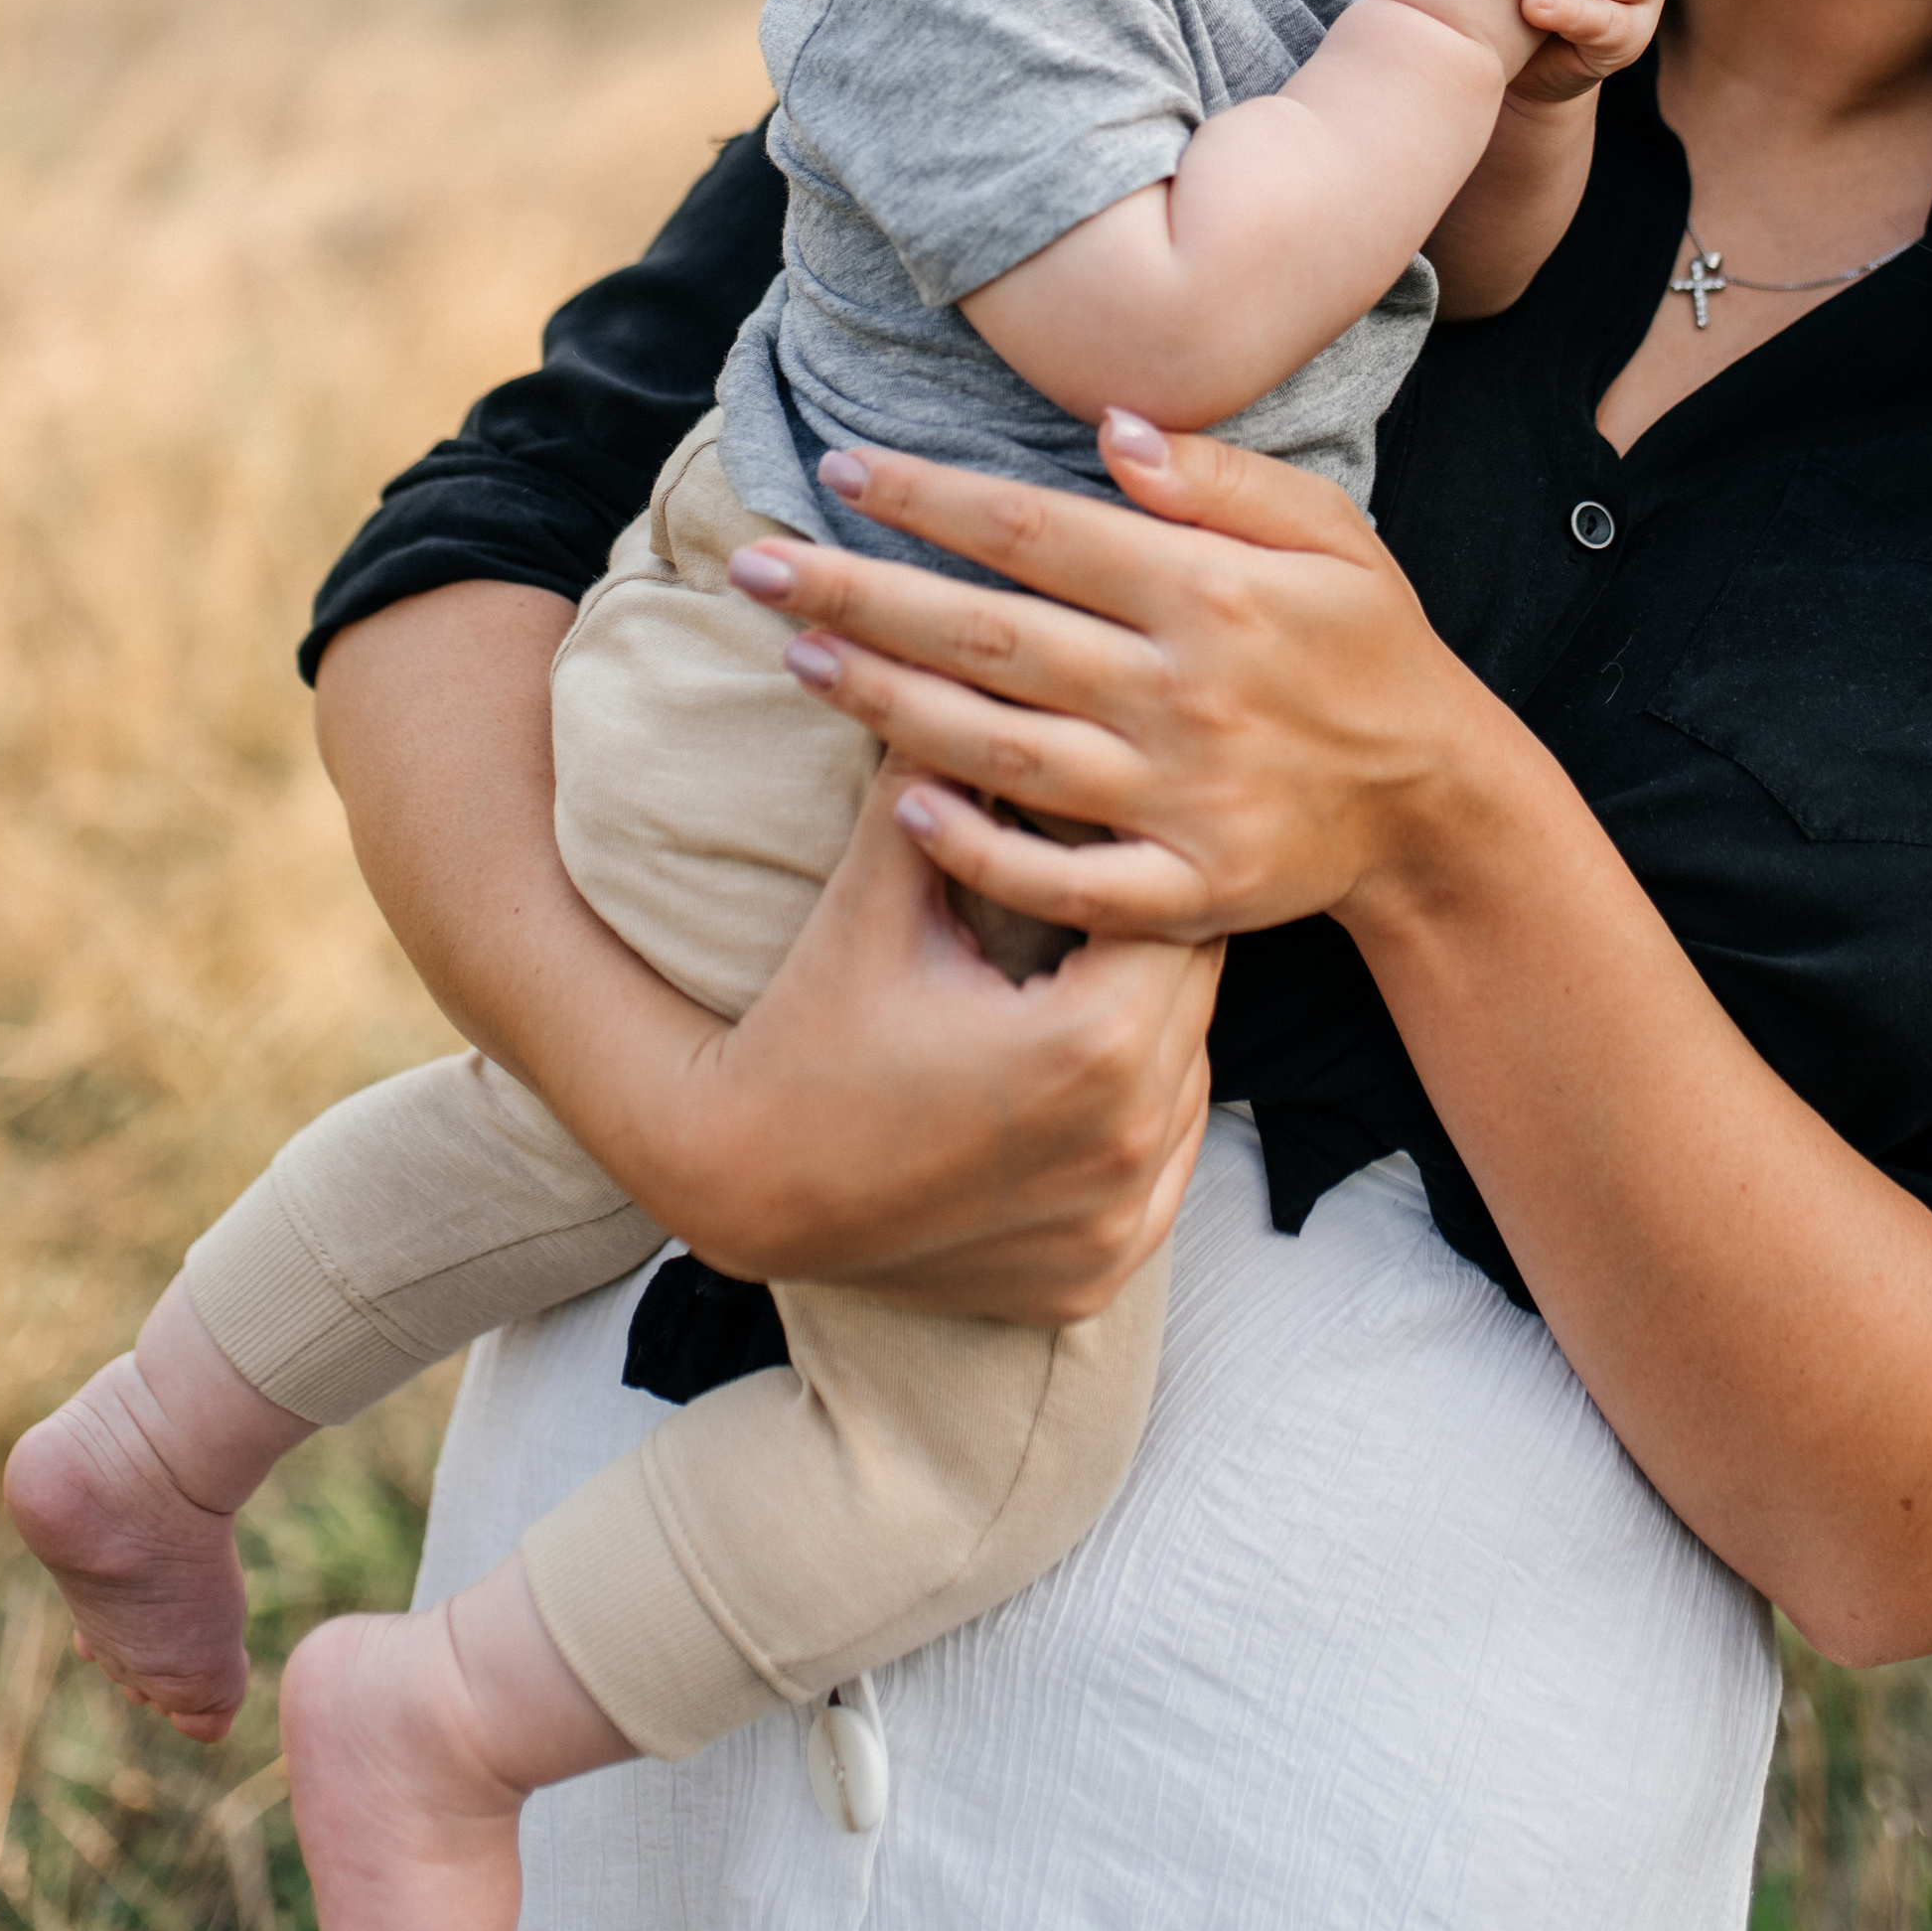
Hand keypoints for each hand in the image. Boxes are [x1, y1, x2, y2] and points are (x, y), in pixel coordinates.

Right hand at [687, 761, 1220, 1312]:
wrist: (739, 1180)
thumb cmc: (807, 1025)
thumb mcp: (878, 892)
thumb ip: (940, 772)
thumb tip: (978, 658)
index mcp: (1092, 1046)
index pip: (1169, 909)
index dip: (1127, 860)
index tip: (1094, 826)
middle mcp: (1128, 1143)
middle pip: (1192, 994)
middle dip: (1142, 936)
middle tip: (1093, 891)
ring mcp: (1119, 1220)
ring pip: (1189, 1077)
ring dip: (1149, 1026)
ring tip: (1079, 977)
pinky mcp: (1100, 1272)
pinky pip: (1165, 1166)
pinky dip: (1133, 1118)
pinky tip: (1078, 1075)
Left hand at [729, 421, 1538, 951]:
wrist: (1437, 802)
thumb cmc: (1366, 643)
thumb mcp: (1327, 530)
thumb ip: (1219, 477)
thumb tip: (1107, 425)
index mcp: (1211, 591)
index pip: (1039, 533)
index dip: (932, 498)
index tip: (839, 468)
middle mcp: (1185, 691)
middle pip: (991, 635)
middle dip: (861, 596)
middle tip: (754, 566)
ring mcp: (1180, 797)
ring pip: (1002, 748)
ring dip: (888, 703)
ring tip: (796, 659)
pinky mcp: (1185, 889)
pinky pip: (1062, 877)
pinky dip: (979, 846)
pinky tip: (900, 803)